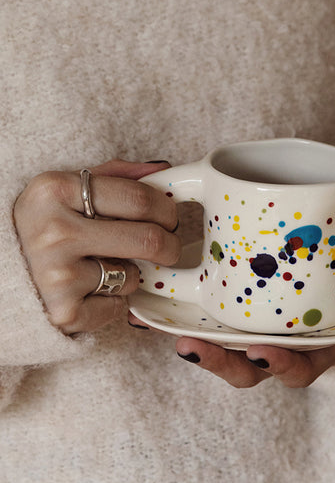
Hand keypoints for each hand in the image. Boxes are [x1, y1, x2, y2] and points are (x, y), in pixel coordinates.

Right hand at [13, 159, 180, 333]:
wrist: (0, 273)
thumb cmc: (42, 227)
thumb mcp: (65, 190)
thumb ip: (113, 176)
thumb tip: (163, 170)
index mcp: (55, 190)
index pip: (139, 198)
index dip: (166, 210)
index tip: (169, 218)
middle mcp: (55, 232)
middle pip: (149, 239)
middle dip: (169, 246)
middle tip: (166, 248)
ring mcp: (57, 274)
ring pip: (133, 276)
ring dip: (130, 275)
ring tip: (103, 268)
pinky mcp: (63, 311)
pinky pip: (117, 307)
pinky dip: (111, 303)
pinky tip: (88, 292)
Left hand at [129, 299, 334, 387]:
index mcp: (313, 352)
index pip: (292, 369)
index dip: (277, 366)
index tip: (262, 352)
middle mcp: (279, 345)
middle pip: (243, 367)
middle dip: (218, 362)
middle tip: (194, 347)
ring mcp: (257, 329)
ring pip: (220, 346)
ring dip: (192, 341)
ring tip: (162, 328)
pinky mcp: (237, 305)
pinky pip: (205, 318)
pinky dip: (176, 318)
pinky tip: (147, 309)